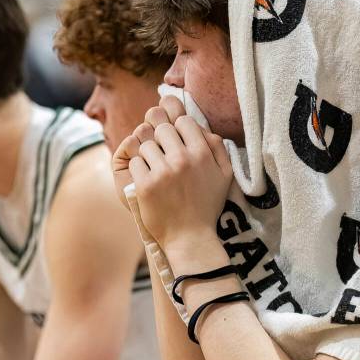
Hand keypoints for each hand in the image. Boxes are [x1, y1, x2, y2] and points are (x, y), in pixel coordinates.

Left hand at [126, 96, 232, 252]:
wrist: (190, 237)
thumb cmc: (207, 206)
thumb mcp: (224, 176)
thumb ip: (218, 148)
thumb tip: (204, 128)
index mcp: (202, 154)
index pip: (183, 121)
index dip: (179, 130)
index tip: (178, 144)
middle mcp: (182, 159)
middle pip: (162, 128)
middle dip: (161, 140)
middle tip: (164, 156)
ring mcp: (162, 172)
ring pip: (145, 144)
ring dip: (148, 155)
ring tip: (156, 170)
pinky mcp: (145, 185)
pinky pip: (134, 162)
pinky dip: (138, 170)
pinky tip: (148, 181)